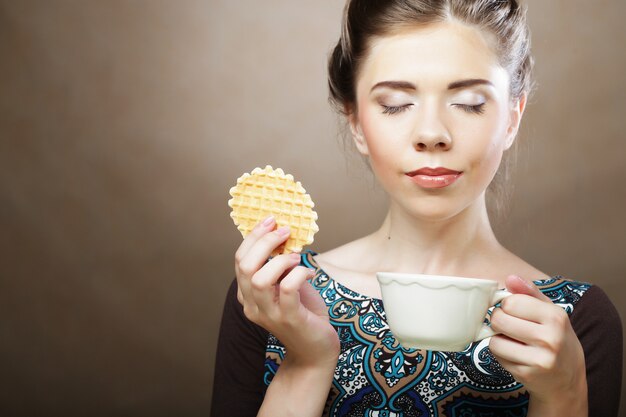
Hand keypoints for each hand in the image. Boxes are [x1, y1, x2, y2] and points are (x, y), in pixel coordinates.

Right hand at [234, 216, 339, 365]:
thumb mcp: (287, 285)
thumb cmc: (303, 314)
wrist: (315, 350)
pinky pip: (287, 289)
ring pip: (260, 279)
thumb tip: (283, 233)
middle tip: (285, 231)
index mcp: (247, 294)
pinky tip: (308, 273)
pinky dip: (298, 274)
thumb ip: (281, 265)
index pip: (240, 260)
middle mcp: (252, 305)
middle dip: (264, 242)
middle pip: (245, 266)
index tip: (270, 220)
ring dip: (280, 260)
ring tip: (297, 258)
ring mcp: (269, 314)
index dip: (253, 237)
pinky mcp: (290, 319)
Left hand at [489, 275, 586, 414]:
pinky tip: (516, 355)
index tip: (514, 311)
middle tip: (509, 326)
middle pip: (499, 320)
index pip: (511, 301)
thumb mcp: (550, 312)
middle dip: (499, 321)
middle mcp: (550, 338)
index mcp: (556, 317)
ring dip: (498, 340)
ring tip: (513, 341)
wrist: (568, 379)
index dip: (507, 305)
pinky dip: (502, 355)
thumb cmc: (556, 338)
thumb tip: (511, 278)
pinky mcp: (527, 375)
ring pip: (494, 341)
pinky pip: (498, 358)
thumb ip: (530, 293)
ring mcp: (539, 359)